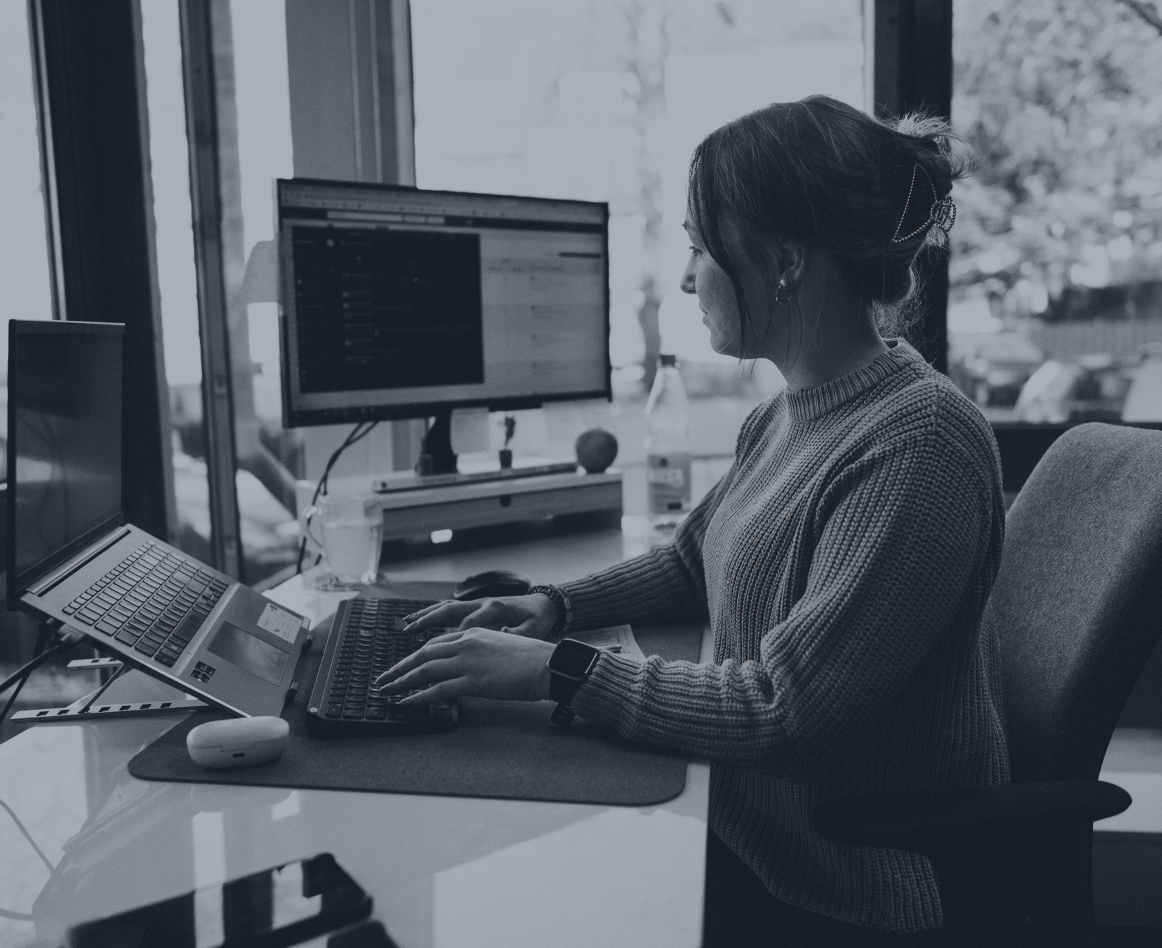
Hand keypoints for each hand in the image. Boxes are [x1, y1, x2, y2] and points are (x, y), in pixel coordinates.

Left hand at [373, 628, 554, 705]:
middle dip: (399, 668)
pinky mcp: (473, 681)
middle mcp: (466, 644)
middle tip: (383, 680)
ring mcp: (468, 662)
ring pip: (425, 671)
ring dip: (402, 682)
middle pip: (422, 655)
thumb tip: (466, 667)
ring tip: (387, 692)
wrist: (545, 665)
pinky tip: (407, 702)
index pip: (435, 645)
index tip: (401, 666)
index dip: (414, 657)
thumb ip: (479, 653)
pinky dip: (419, 697)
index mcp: (472, 634)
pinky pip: (438, 690)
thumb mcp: (500, 646)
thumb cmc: (529, 659)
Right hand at [402, 593, 557, 638]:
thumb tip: (503, 634)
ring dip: (425, 616)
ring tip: (406, 625)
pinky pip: (449, 610)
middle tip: (408, 631)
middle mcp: (481, 603)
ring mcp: (476, 604)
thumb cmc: (537, 620)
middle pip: (449, 611)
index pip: (469, 623)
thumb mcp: (532, 630)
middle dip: (427, 621)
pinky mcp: (475, 608)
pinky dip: (433, 615)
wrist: (543, 605)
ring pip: (445, 609)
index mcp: (495, 608)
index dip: (454, 638)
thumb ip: (517, 634)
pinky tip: (419, 622)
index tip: (442, 652)